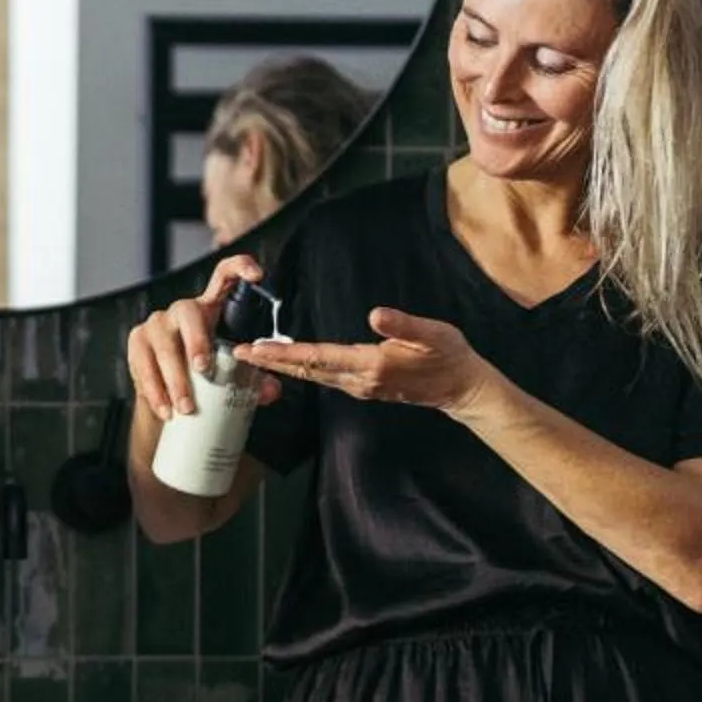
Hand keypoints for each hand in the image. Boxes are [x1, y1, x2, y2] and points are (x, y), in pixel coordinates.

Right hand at [128, 252, 284, 419]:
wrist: (171, 398)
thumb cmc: (206, 379)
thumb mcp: (233, 377)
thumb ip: (255, 383)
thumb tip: (270, 391)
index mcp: (211, 308)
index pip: (224, 276)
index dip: (240, 268)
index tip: (257, 276)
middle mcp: (182, 310)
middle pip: (188, 314)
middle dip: (196, 341)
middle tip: (204, 370)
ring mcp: (156, 324)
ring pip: (163, 343)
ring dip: (174, 377)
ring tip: (186, 406)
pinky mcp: (137, 342)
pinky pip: (143, 363)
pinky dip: (155, 389)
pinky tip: (165, 408)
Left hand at [233, 305, 497, 417]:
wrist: (462, 387)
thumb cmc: (449, 355)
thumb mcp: (432, 333)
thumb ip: (403, 325)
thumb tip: (374, 314)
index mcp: (371, 364)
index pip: (318, 357)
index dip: (284, 352)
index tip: (256, 349)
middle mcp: (359, 380)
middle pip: (306, 370)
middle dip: (272, 362)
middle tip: (239, 355)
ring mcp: (360, 387)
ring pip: (313, 376)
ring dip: (283, 367)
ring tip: (256, 357)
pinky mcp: (364, 387)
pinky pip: (324, 379)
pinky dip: (302, 370)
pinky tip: (289, 363)